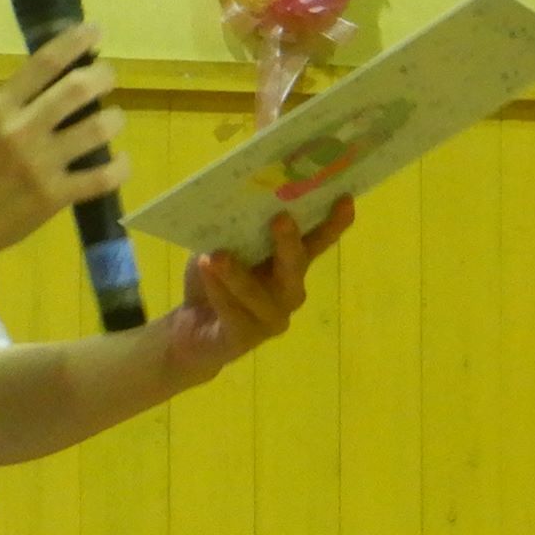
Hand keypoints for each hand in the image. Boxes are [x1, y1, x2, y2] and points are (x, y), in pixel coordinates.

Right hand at [0, 22, 122, 268]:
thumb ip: (9, 109)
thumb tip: (47, 89)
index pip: (44, 63)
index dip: (76, 41)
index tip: (95, 30)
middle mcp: (22, 130)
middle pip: (78, 88)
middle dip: (103, 75)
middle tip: (108, 75)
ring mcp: (41, 164)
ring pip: (99, 128)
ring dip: (115, 119)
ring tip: (114, 119)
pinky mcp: (54, 197)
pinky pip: (102, 177)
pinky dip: (119, 167)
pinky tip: (120, 162)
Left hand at [165, 199, 353, 384]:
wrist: (189, 328)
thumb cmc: (213, 280)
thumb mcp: (221, 246)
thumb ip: (235, 230)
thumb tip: (237, 196)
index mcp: (289, 263)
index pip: (316, 241)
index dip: (333, 223)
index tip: (345, 199)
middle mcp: (288, 290)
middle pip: (296, 266)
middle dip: (290, 242)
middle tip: (281, 218)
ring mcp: (271, 318)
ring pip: (260, 295)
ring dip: (239, 275)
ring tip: (217, 256)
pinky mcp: (245, 338)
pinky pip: (235, 314)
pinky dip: (219, 292)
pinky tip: (206, 272)